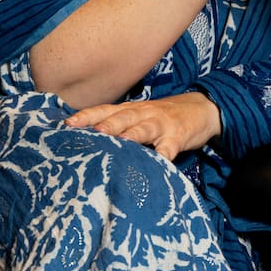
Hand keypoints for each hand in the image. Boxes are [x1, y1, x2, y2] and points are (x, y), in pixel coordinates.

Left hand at [65, 93, 221, 161]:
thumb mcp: (139, 116)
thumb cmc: (162, 117)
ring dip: (131, 135)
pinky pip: (170, 147)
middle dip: (106, 125)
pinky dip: (164, 154)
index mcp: (130, 110)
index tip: (67, 125)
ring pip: (144, 128)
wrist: (203, 108)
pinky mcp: (179, 136)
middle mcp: (143, 114)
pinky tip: (158, 162)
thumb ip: (118, 124)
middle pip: (122, 117)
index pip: (105, 110)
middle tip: (91, 133)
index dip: (87, 116)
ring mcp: (161, 124)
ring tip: (120, 143)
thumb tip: (85, 139)